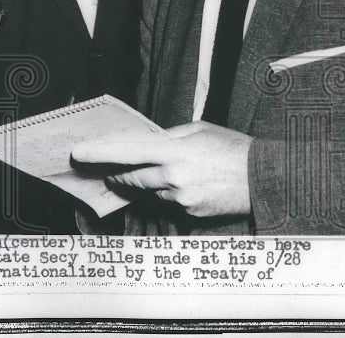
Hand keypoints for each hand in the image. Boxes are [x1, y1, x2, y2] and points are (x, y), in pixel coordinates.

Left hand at [72, 122, 253, 218]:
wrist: (265, 178)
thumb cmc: (232, 148)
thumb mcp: (198, 130)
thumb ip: (168, 136)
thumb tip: (145, 141)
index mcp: (173, 150)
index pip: (127, 151)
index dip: (100, 153)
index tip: (79, 153)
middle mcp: (173, 176)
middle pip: (131, 177)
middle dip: (118, 174)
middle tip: (109, 171)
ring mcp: (181, 198)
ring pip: (150, 192)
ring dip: (148, 184)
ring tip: (164, 173)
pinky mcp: (190, 213)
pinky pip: (169, 203)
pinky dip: (169, 195)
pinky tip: (186, 186)